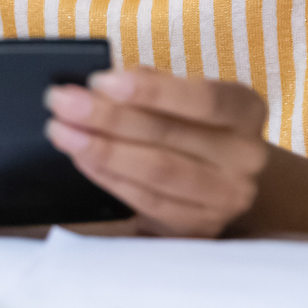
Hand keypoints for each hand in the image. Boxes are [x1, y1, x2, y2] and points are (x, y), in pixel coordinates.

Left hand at [44, 66, 269, 236]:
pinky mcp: (202, 226)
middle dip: (107, 117)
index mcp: (246, 109)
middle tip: (61, 103)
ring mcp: (227, 196)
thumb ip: (154, 87)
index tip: (99, 81)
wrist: (228, 177)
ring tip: (62, 131)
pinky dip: (109, 178)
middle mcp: (246, 155)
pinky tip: (82, 160)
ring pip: (158, 171)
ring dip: (102, 150)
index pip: (203, 99)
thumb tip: (104, 86)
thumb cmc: (196, 125)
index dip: (151, 91)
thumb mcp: (186, 96)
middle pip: (169, 135)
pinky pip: (148, 202)